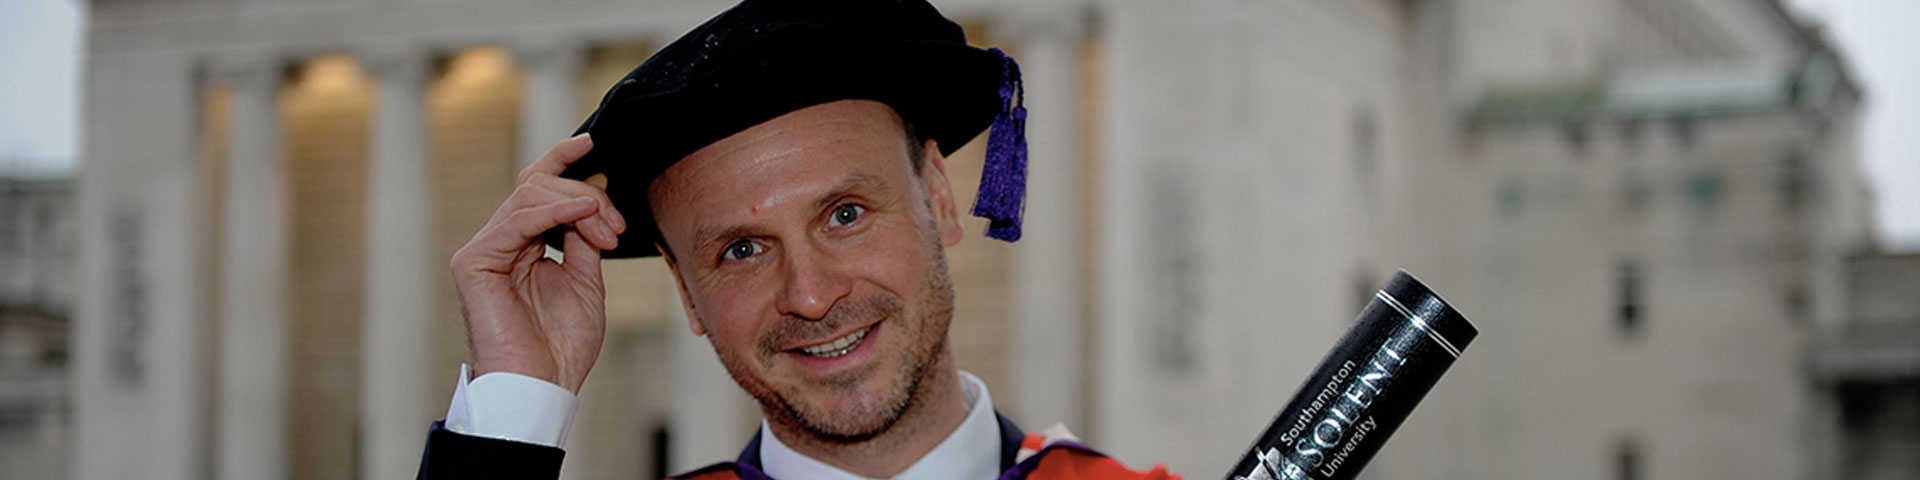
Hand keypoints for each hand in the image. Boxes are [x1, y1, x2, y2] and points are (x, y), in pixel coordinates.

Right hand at [450, 134, 624, 393]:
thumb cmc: (561, 345)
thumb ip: (584, 237)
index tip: (596, 144)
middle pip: (537, 184)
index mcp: (523, 245)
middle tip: (617, 225)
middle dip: (586, 194)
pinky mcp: (475, 262)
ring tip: (608, 230)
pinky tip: (583, 212)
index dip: (564, 160)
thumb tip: (593, 193)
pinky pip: (518, 219)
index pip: (538, 186)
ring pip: (529, 194)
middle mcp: (500, 242)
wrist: (542, 385)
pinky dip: (555, 209)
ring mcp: (484, 250)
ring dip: (579, 203)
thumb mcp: (586, 280)